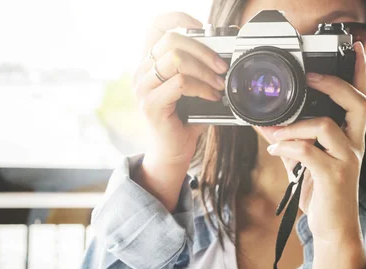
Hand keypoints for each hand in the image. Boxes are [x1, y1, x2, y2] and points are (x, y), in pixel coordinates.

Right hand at [131, 12, 227, 211]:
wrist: (174, 152)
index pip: (156, 25)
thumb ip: (199, 68)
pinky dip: (202, 87)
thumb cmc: (185, 119)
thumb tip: (224, 52)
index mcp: (149, 62)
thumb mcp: (193, 87)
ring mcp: (143, 87)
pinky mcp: (150, 104)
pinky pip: (180, 82)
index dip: (179, 19)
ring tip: (219, 84)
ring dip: (205, 70)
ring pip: (175, 59)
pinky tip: (213, 96)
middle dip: (203, 48)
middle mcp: (141, 71)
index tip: (203, 28)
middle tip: (221, 66)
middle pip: (170, 38)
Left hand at [264, 41, 365, 242]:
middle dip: (332, 83)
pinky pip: (308, 152)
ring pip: (325, 125)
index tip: (354, 48)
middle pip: (357, 103)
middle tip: (309, 77)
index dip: (359, 72)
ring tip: (273, 132)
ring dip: (293, 125)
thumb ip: (290, 141)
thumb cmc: (322, 194)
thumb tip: (265, 124)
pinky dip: (286, 146)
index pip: (360, 98)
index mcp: (351, 138)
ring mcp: (347, 161)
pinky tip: (275, 150)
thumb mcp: (304, 163)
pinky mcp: (334, 177)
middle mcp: (354, 145)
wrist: (333, 230)